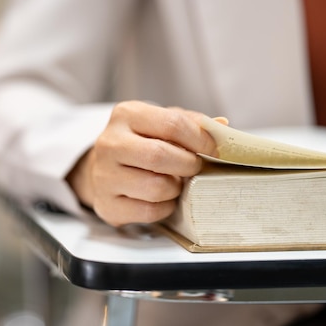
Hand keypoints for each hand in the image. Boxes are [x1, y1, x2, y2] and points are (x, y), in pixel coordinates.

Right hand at [66, 100, 223, 226]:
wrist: (104, 168)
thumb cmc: (140, 143)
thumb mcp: (160, 124)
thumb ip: (190, 123)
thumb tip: (222, 126)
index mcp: (127, 114)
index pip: (172, 123)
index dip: (200, 139)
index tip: (213, 150)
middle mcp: (110, 143)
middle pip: (159, 155)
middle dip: (188, 165)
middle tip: (195, 168)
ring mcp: (104, 175)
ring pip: (155, 187)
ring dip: (176, 189)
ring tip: (175, 183)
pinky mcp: (106, 204)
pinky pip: (148, 211)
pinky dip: (164, 207)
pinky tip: (162, 198)